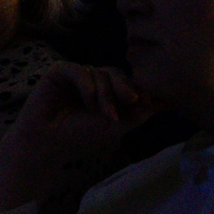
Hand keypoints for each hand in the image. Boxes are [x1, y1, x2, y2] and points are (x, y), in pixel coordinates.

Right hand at [0, 63, 162, 213]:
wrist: (49, 144)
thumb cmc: (81, 137)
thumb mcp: (117, 126)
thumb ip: (139, 112)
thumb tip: (164, 100)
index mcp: (105, 93)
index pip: (126, 82)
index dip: (136, 90)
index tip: (144, 104)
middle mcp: (91, 82)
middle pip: (117, 74)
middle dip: (124, 90)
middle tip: (128, 104)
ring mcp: (75, 76)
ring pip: (100, 73)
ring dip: (105, 94)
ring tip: (101, 113)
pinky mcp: (58, 72)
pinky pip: (80, 70)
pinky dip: (87, 85)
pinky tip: (87, 101)